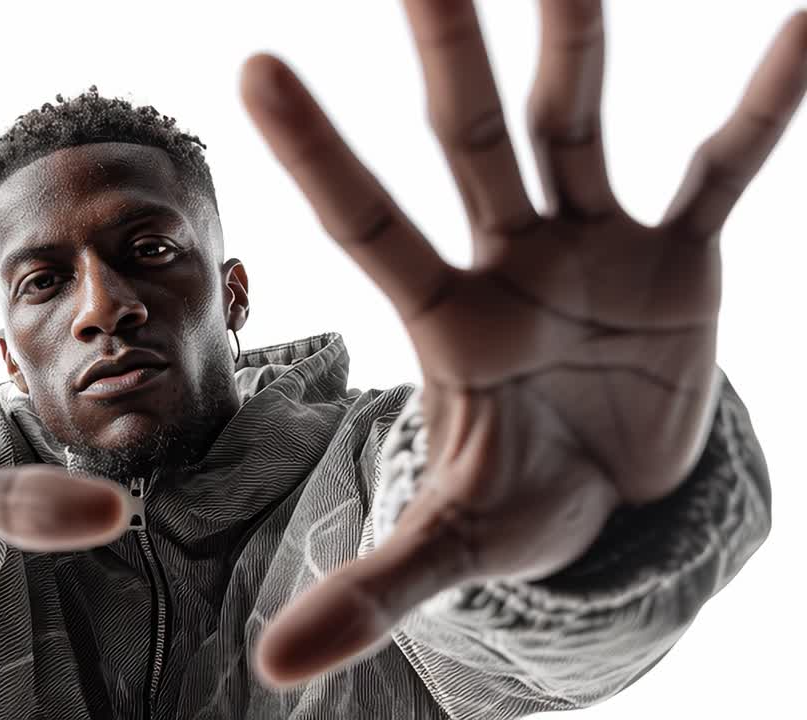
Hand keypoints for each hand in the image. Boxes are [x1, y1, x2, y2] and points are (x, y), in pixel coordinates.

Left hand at [241, 0, 804, 687]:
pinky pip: (723, 169)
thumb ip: (370, 591)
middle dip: (447, 49)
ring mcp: (594, 245)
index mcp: (446, 318)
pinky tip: (802, 28)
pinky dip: (762, 105)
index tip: (251, 64)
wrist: (609, 487)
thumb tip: (272, 672)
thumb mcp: (451, 547)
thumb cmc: (519, 501)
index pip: (366, 221)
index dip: (315, 151)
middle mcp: (509, 257)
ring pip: (578, 121)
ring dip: (576, 36)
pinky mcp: (678, 258)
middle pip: (467, 137)